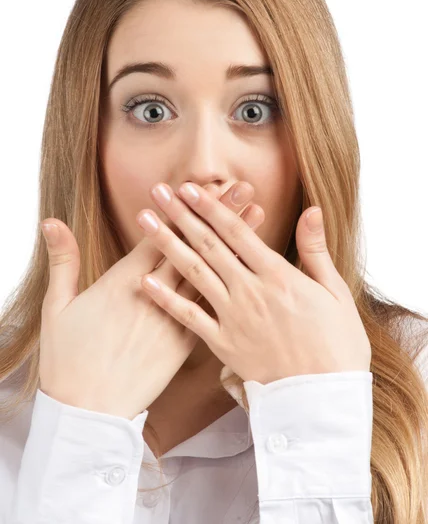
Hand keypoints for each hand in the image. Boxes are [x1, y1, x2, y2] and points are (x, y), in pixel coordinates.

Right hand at [39, 182, 263, 419]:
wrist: (88, 413)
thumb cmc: (68, 359)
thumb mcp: (57, 307)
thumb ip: (62, 261)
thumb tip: (51, 222)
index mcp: (123, 282)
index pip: (158, 236)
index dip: (181, 208)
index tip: (200, 185)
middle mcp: (154, 297)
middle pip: (192, 247)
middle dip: (218, 215)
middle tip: (242, 189)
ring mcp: (173, 320)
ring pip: (210, 273)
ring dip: (233, 243)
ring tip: (254, 219)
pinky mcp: (184, 344)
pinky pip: (212, 309)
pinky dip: (229, 285)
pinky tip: (248, 271)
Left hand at [138, 182, 371, 384]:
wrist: (325, 399)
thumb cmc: (337, 344)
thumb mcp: (335, 292)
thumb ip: (315, 250)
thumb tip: (311, 210)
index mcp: (277, 275)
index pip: (237, 231)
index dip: (211, 207)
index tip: (190, 187)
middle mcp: (250, 291)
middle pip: (209, 245)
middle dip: (182, 215)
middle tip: (158, 191)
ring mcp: (233, 318)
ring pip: (194, 273)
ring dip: (167, 244)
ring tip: (145, 221)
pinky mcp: (223, 345)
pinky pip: (189, 319)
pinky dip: (166, 300)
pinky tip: (145, 281)